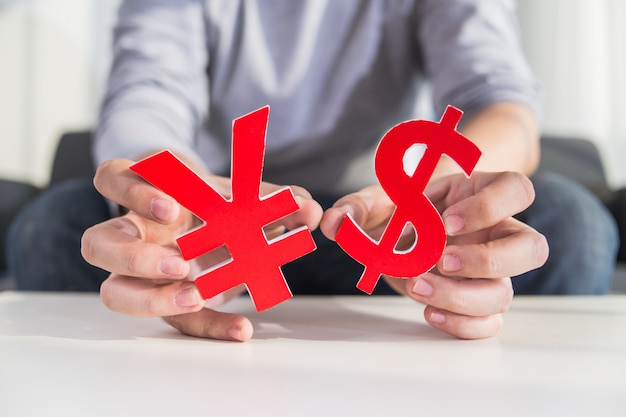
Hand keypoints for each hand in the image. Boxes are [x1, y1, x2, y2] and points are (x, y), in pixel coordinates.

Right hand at [81, 156, 322, 341]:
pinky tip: (241, 328)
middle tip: (179, 265)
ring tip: (197, 296)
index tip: (173, 205)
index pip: (114, 179)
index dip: (135, 191)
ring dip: (152, 301)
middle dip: (134, 257)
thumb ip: (272, 197)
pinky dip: (208, 325)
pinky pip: (174, 320)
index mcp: (145, 191)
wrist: (200, 220)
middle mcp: (132, 234)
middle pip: (97, 244)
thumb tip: (311, 207)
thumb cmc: (211, 199)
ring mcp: (142, 274)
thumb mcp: (237, 191)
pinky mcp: (166, 302)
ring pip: (114, 293)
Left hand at [320, 171, 548, 338]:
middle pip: (531, 247)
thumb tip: (335, 222)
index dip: (489, 206)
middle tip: (440, 261)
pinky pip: (489, 321)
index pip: (517, 190)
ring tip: (416, 287)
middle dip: (487, 260)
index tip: (446, 221)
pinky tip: (428, 313)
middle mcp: (497, 233)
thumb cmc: (404, 209)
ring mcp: (492, 271)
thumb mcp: (383, 199)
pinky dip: (462, 324)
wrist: (408, 232)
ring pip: (506, 292)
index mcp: (482, 193)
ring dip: (462, 297)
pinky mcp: (478, 300)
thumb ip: (359, 205)